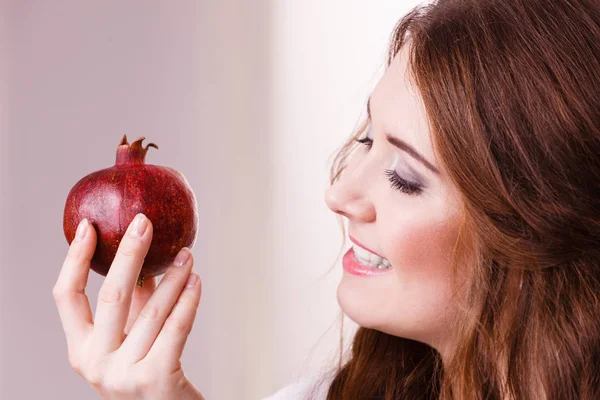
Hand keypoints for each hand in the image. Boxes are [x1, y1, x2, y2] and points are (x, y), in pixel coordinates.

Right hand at [53, 213, 204, 399]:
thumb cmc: (151, 369)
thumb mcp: (132, 336)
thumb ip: (132, 301)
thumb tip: (139, 250)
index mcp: (81, 349)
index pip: (66, 297)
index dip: (75, 259)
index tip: (88, 226)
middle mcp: (95, 363)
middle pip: (111, 295)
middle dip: (129, 253)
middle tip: (144, 222)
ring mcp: (124, 375)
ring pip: (152, 311)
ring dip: (173, 277)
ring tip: (187, 254)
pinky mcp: (156, 380)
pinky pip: (176, 328)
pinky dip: (188, 300)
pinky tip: (197, 281)